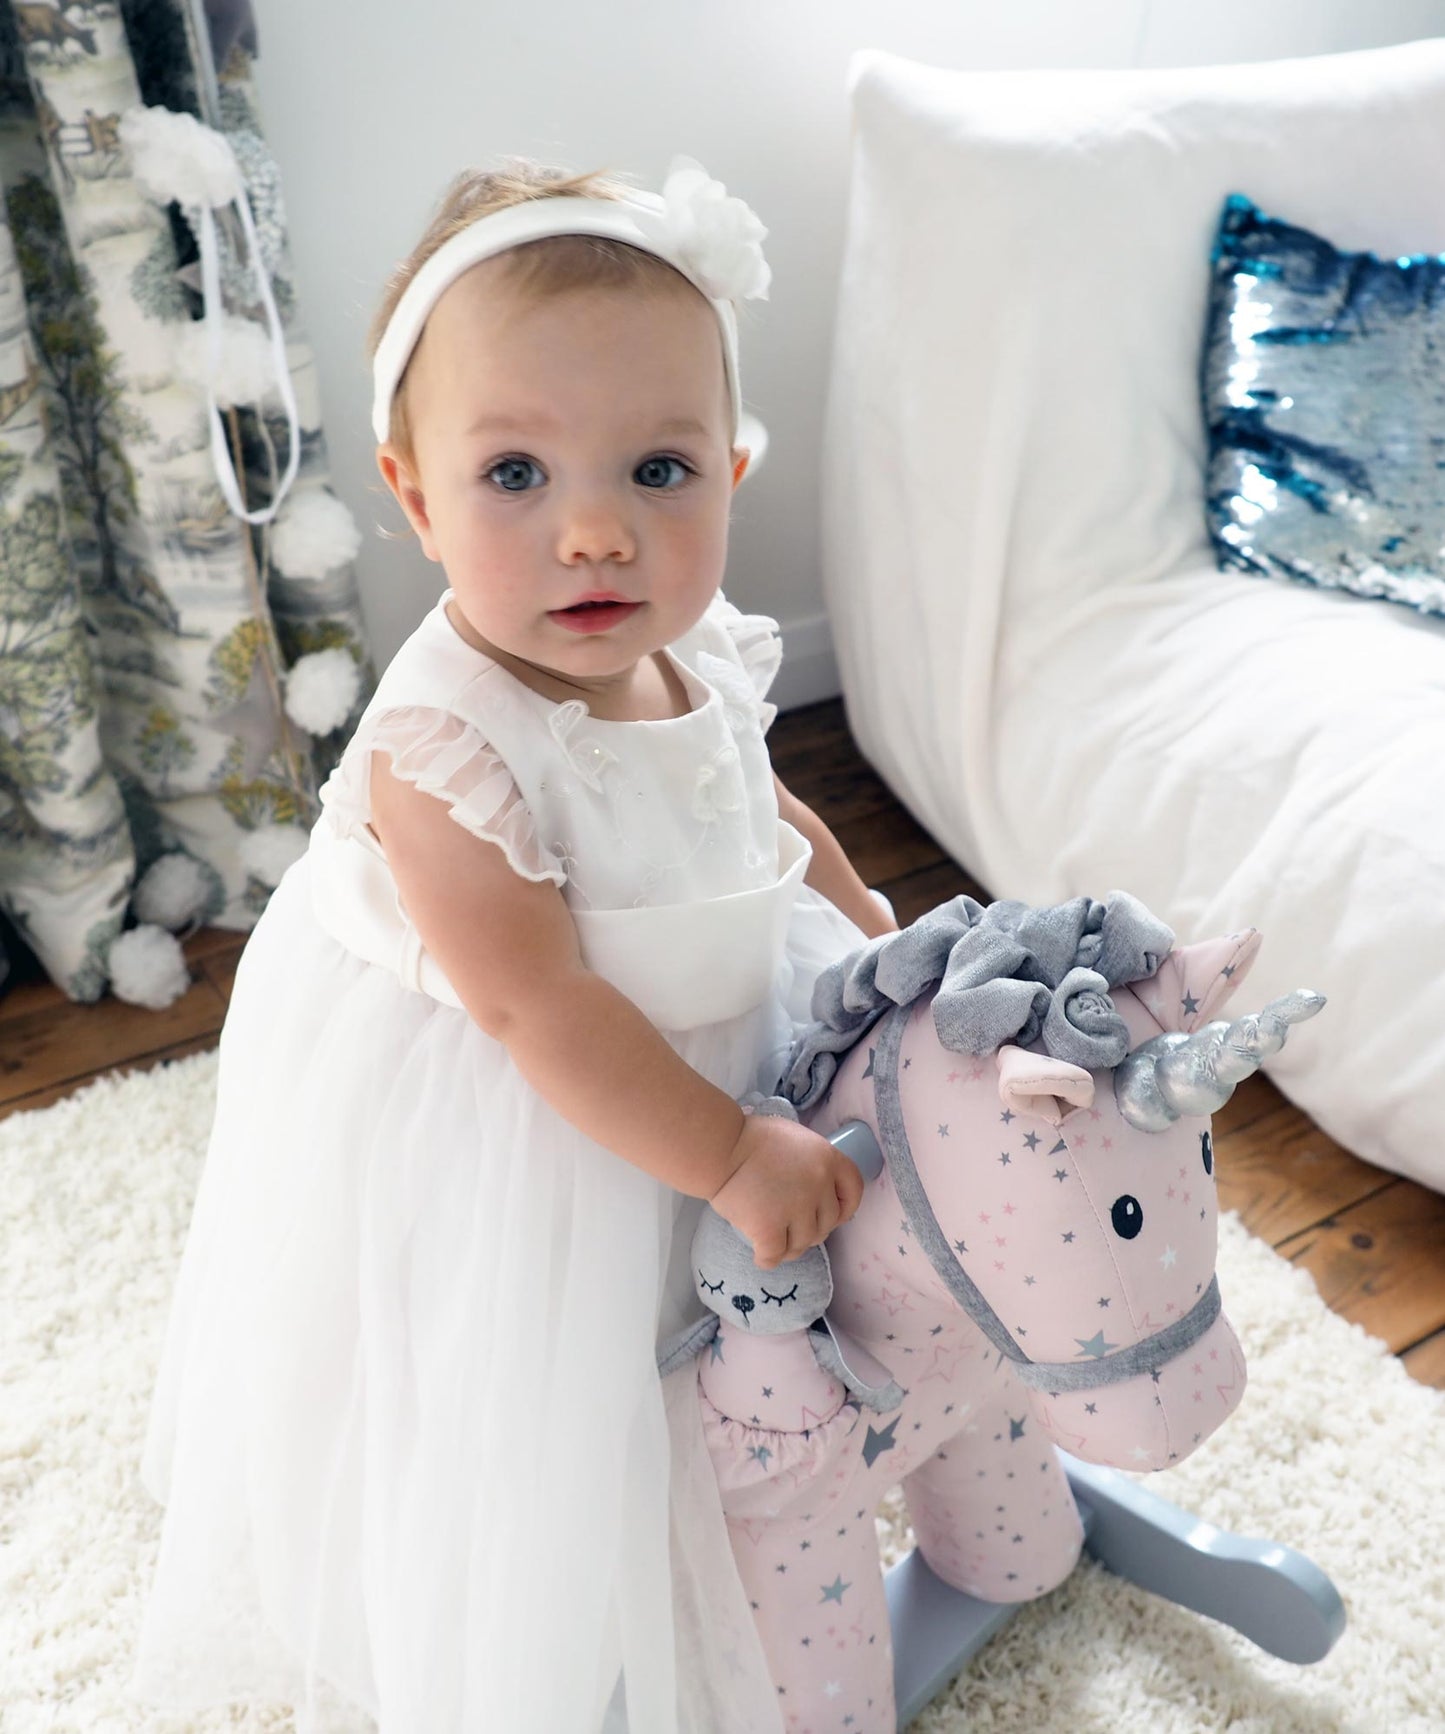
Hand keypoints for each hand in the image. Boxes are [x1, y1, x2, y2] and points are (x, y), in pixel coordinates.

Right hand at [708, 1111, 865, 1269]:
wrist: (720, 1148)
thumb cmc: (751, 1139)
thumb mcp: (796, 1140)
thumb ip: (813, 1164)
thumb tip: (821, 1190)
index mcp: (828, 1159)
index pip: (854, 1191)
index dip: (845, 1207)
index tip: (831, 1214)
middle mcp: (819, 1185)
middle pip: (827, 1224)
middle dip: (810, 1229)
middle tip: (788, 1224)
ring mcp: (796, 1209)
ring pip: (803, 1244)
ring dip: (789, 1246)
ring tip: (772, 1237)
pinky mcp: (770, 1229)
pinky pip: (776, 1256)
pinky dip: (767, 1258)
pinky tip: (760, 1253)